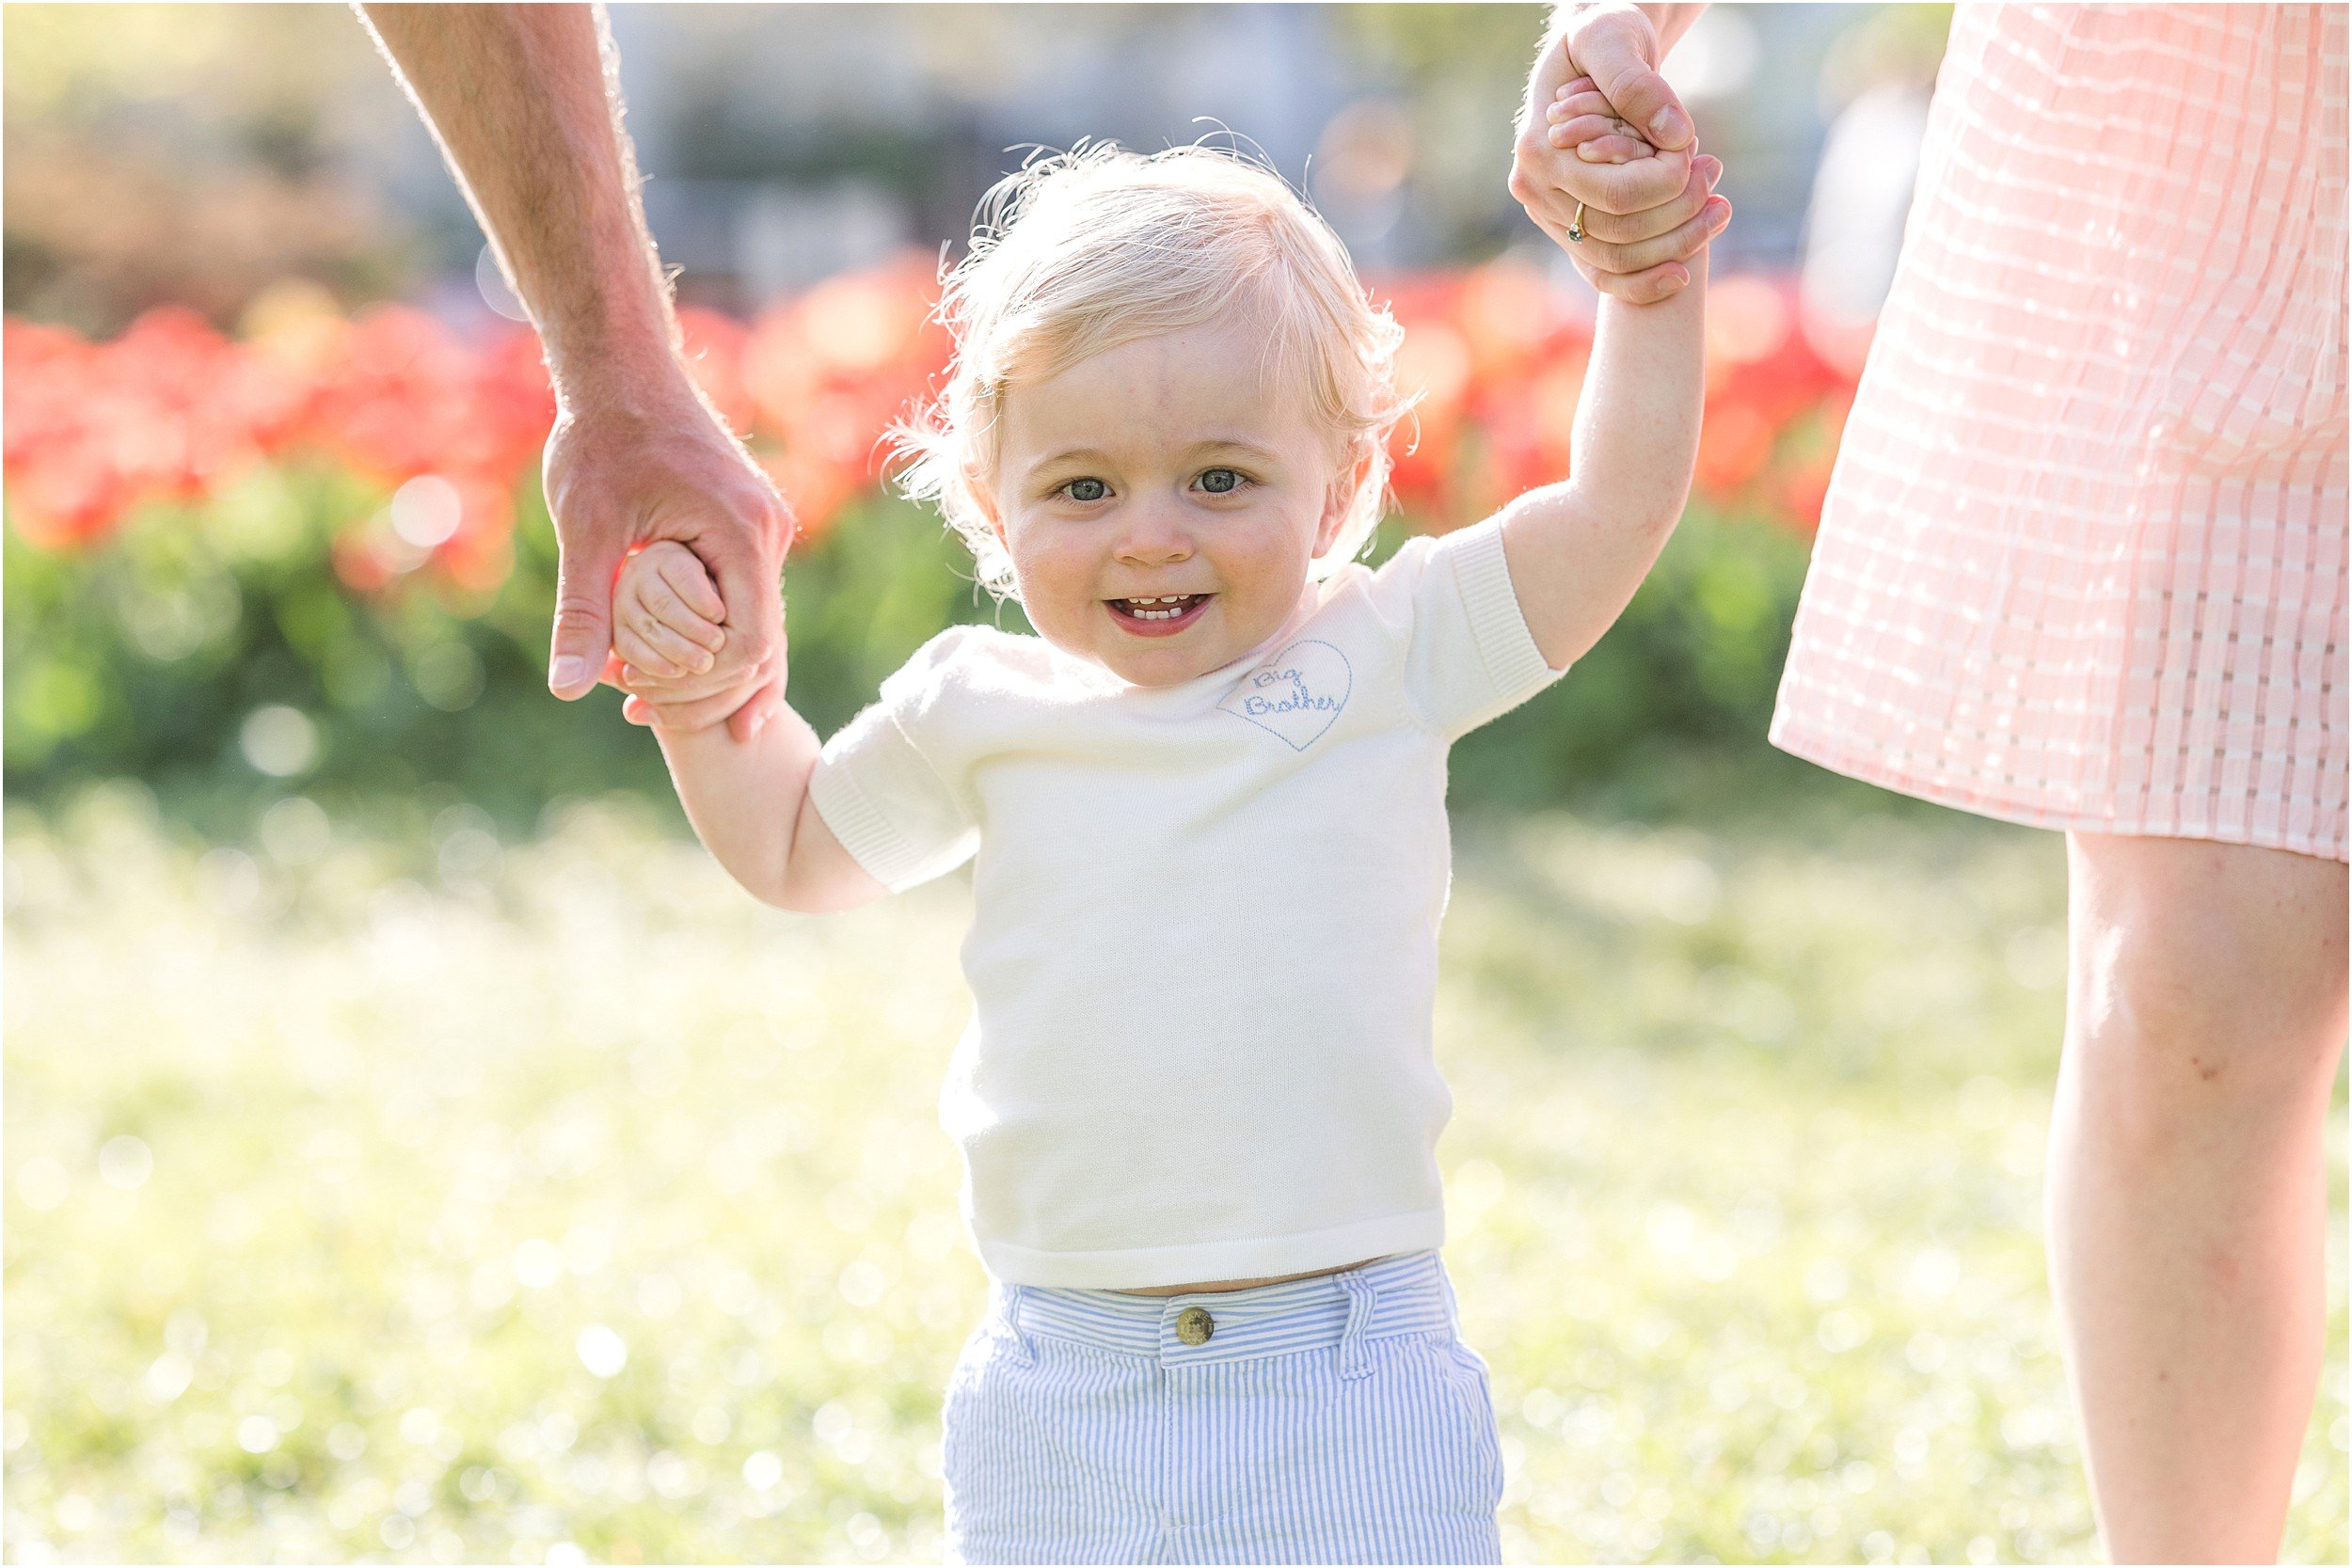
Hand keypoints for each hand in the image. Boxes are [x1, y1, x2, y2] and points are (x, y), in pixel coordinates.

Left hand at [541, 374, 792, 739]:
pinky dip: (704, 633)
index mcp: (742, 534)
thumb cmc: (601, 439)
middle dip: (702, 689)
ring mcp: (764, 530)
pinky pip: (741, 598)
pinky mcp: (748, 527)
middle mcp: (768, 533)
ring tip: (640, 697)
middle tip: (636, 712)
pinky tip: (659, 659)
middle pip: (761, 645)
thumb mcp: (585, 530)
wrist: (622, 370)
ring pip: (752, 625)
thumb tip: (567, 690)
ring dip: (702, 665)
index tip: (644, 702)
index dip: (705, 689)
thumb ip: (583, 611)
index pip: (752, 645)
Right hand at [1510, 5, 1716, 301]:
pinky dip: (1642, 282)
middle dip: (1678, 215)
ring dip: (1674, 245)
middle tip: (1716, 178)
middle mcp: (1534, 189)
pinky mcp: (1566, 229)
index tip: (1700, 155)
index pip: (1615, 194)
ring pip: (1614, 259)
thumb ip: (1639, 84)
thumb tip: (1675, 136)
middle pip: (1617, 233)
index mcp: (1538, 149)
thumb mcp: (1616, 39)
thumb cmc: (1604, 38)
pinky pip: (1603, 274)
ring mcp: (1547, 215)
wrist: (1593, 54)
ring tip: (1719, 208)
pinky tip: (1683, 272)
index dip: (1669, 185)